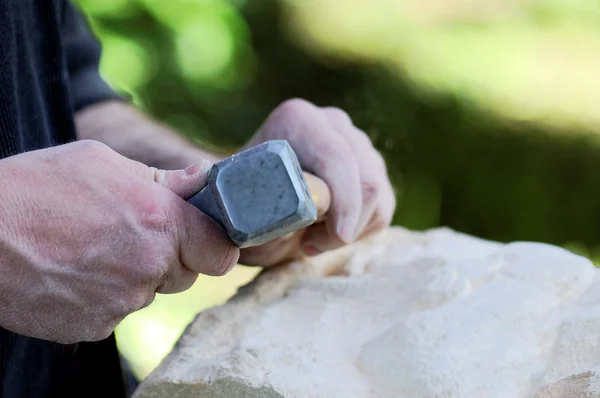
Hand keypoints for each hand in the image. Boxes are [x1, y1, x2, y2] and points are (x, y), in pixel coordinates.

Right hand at [0, 140, 237, 343]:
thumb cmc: (36, 186)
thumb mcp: (104, 163)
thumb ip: (164, 179)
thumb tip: (204, 179)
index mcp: (160, 222)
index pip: (222, 253)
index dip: (214, 244)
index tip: (201, 236)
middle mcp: (147, 267)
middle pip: (186, 274)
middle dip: (171, 256)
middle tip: (134, 232)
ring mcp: (120, 304)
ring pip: (149, 292)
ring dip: (135, 275)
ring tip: (93, 247)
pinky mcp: (93, 327)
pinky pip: (116, 312)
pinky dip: (104, 296)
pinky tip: (74, 271)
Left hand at [239, 98, 395, 265]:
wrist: (247, 206)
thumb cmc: (241, 213)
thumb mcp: (247, 220)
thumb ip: (275, 212)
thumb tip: (312, 203)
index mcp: (298, 120)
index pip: (338, 158)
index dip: (345, 202)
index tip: (338, 237)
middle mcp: (332, 122)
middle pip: (367, 177)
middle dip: (347, 222)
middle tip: (309, 245)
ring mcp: (356, 141)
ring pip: (379, 194)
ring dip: (350, 228)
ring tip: (310, 238)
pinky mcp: (371, 166)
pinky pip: (384, 205)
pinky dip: (361, 228)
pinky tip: (328, 232)